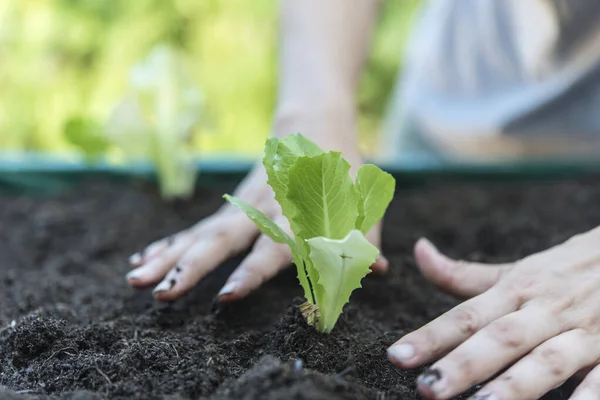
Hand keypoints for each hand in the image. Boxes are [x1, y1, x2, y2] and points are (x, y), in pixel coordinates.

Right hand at [125, 133, 387, 302]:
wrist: (313, 125)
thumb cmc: (342, 172)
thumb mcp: (364, 200)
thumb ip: (367, 236)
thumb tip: (377, 271)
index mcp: (298, 213)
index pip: (273, 246)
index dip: (251, 271)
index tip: (225, 295)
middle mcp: (264, 212)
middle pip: (223, 239)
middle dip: (192, 266)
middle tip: (162, 292)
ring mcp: (242, 208)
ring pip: (201, 234)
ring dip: (169, 257)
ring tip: (136, 280)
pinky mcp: (231, 208)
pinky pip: (197, 228)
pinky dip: (171, 243)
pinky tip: (144, 259)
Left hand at [387, 228, 599, 399]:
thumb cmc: (565, 269)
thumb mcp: (516, 270)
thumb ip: (465, 273)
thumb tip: (418, 251)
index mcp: (516, 289)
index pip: (466, 315)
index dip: (431, 336)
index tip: (397, 355)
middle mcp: (543, 309)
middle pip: (499, 338)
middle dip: (463, 364)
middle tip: (427, 389)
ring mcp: (582, 331)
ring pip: (546, 359)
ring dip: (515, 384)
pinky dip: (586, 397)